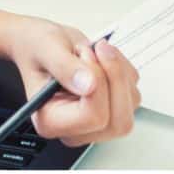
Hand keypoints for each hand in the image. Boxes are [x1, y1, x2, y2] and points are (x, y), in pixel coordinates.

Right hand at [7, 18, 139, 146]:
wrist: (44, 43)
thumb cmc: (38, 47)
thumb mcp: (46, 48)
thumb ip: (65, 67)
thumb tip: (90, 86)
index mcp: (52, 122)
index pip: (93, 117)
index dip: (97, 83)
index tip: (85, 55)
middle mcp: (76, 129)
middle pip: (119, 121)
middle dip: (114, 77)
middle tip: (95, 50)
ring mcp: (97, 121)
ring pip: (130, 103)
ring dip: (118, 69)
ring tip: (93, 53)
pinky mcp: (113, 107)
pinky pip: (134, 90)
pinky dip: (124, 68)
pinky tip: (102, 59)